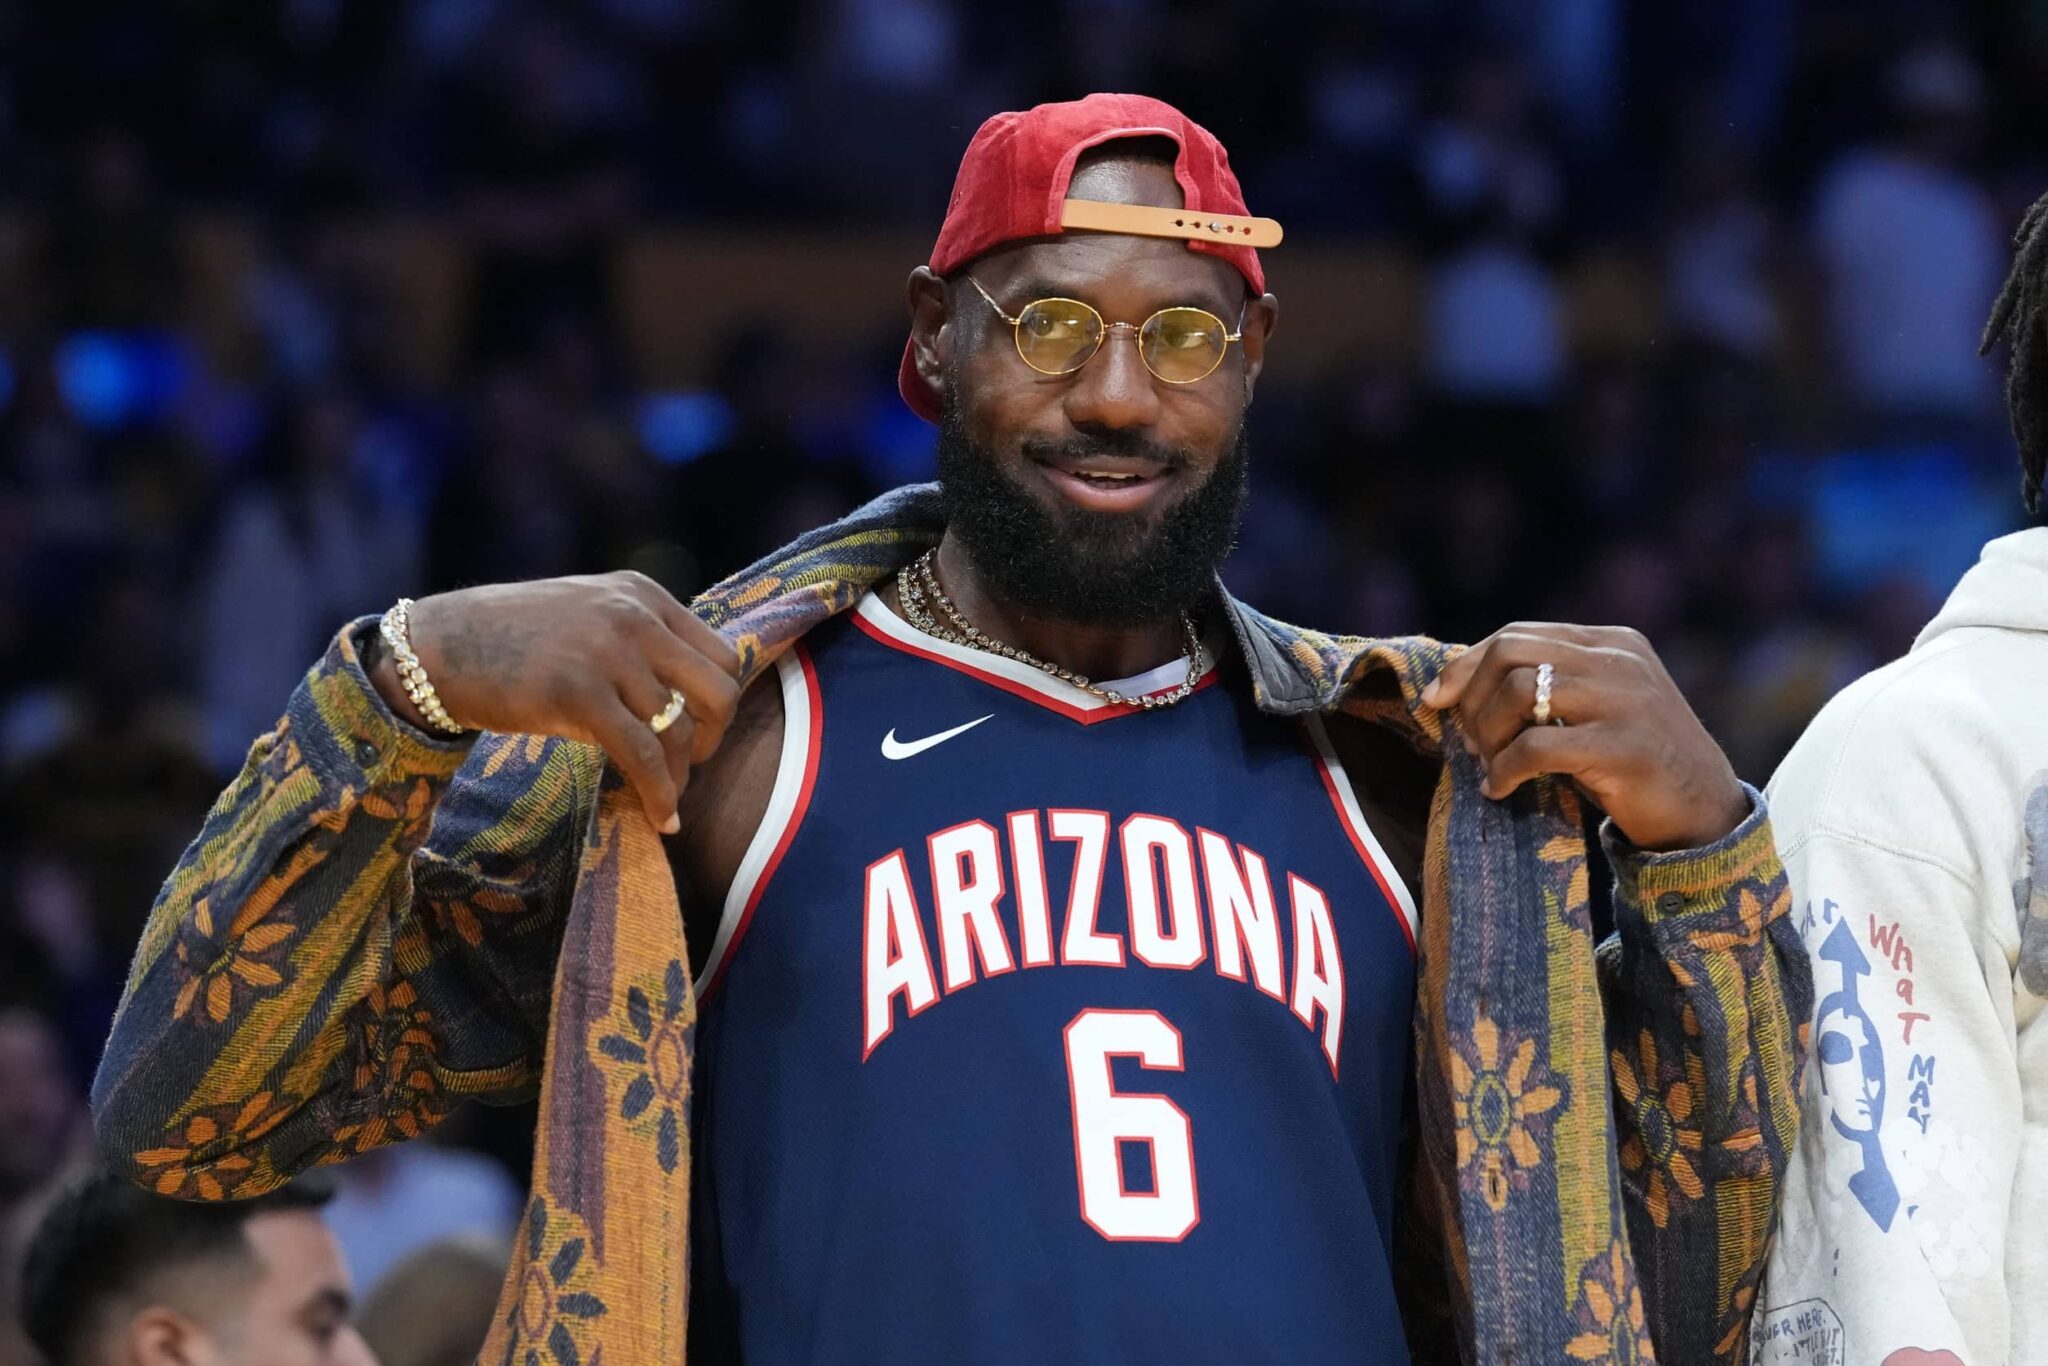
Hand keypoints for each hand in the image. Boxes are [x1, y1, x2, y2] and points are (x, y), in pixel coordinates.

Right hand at [373, 572, 742, 833]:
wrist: (435, 648)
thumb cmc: (511, 640)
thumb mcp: (588, 615)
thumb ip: (639, 639)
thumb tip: (688, 696)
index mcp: (643, 594)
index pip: (722, 655)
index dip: (720, 704)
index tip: (700, 733)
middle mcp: (634, 616)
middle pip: (718, 691)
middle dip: (713, 739)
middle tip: (689, 766)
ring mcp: (607, 651)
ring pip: (679, 730)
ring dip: (680, 777)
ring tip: (665, 801)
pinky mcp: (578, 692)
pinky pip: (643, 756)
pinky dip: (659, 795)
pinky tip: (661, 819)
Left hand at [1419, 623, 1747, 851]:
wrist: (1702, 811)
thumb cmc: (1631, 762)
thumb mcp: (1594, 708)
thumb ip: (1547, 685)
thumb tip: (1456, 686)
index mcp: (1611, 642)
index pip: (1517, 634)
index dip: (1466, 665)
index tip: (1436, 699)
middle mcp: (1620, 660)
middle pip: (1511, 652)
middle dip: (1472, 698)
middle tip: (1469, 742)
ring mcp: (1626, 700)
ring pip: (1520, 692)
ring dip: (1488, 735)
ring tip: (1490, 766)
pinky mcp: (1625, 747)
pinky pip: (1536, 746)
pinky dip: (1504, 769)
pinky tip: (1500, 789)